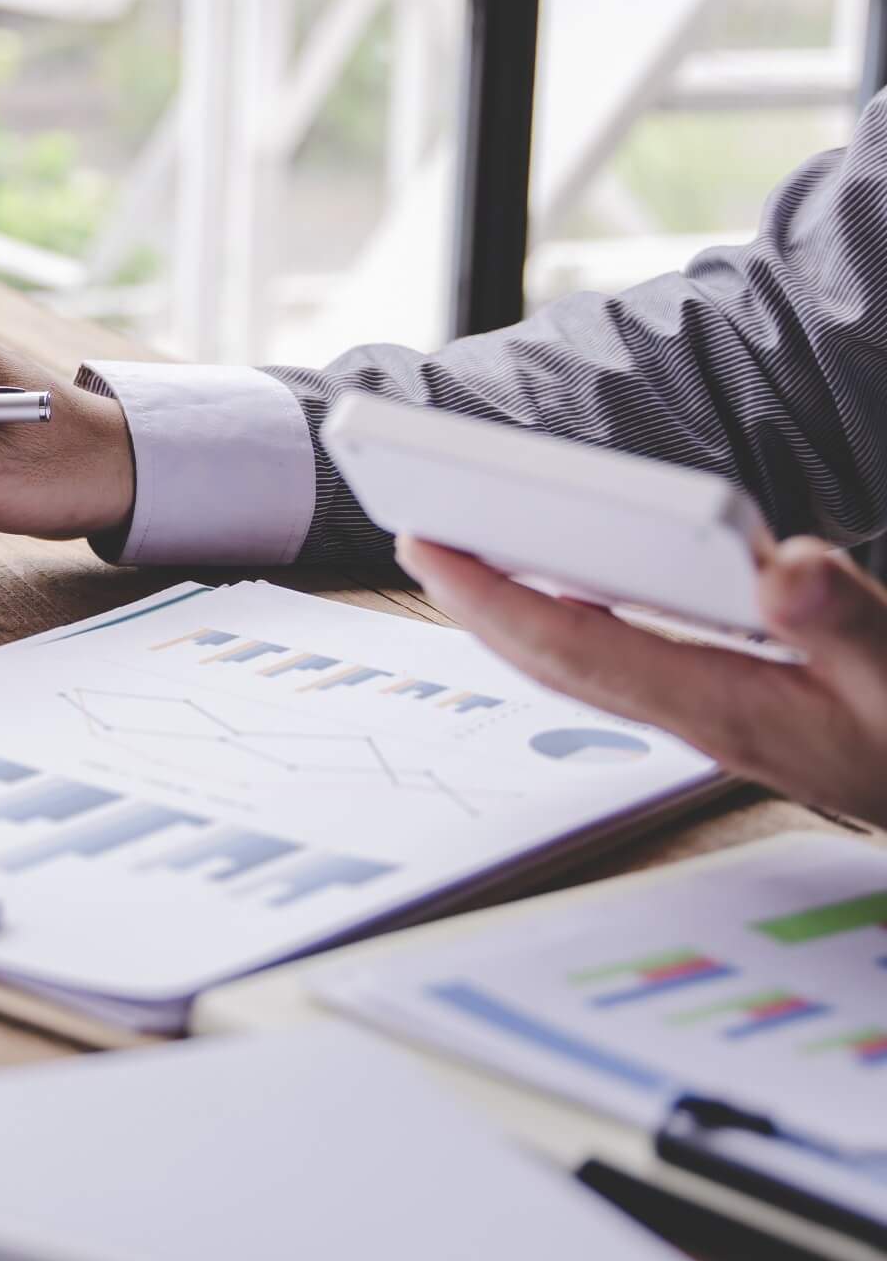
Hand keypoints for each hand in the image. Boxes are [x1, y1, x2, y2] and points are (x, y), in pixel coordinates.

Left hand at [397, 534, 886, 825]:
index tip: (429, 544)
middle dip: (477, 602)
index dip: (492, 596)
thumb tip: (778, 564)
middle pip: (556, 658)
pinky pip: (627, 667)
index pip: (575, 645)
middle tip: (416, 537)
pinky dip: (581, 626)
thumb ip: (847, 623)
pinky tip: (578, 597)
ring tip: (469, 561)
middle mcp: (703, 719)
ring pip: (584, 666)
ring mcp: (717, 723)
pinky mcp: (740, 716)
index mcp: (727, 709)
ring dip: (520, 614)